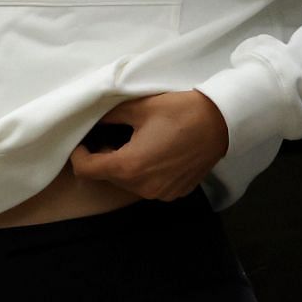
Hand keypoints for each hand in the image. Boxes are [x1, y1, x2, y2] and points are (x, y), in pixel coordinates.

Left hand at [69, 91, 229, 201]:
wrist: (222, 122)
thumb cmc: (179, 112)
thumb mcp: (137, 108)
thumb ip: (108, 118)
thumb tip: (93, 122)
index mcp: (129, 167)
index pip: (86, 170)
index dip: (78, 155)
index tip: (83, 142)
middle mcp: (143, 187)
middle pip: (107, 177)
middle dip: (102, 158)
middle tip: (111, 135)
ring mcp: (161, 193)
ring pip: (126, 183)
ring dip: (123, 165)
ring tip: (133, 142)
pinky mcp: (175, 192)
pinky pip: (147, 185)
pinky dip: (142, 172)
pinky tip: (153, 152)